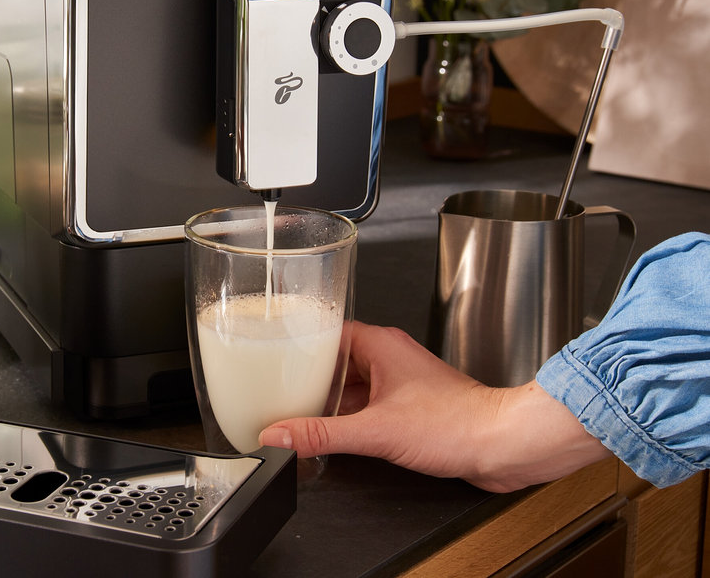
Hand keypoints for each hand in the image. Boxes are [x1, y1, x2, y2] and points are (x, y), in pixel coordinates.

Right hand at [259, 321, 609, 491]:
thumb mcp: (375, 430)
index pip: (327, 332)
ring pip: (353, 384)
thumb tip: (281, 435)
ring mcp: (402, 381)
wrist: (502, 445)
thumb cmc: (457, 424)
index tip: (275, 356)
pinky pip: (370, 404)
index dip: (299, 344)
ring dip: (332, 401)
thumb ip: (322, 435)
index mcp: (380, 345)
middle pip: (336, 360)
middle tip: (282, 392)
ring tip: (304, 415)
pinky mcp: (412, 405)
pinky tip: (339, 435)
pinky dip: (351, 417)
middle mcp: (391, 357)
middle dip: (311, 379)